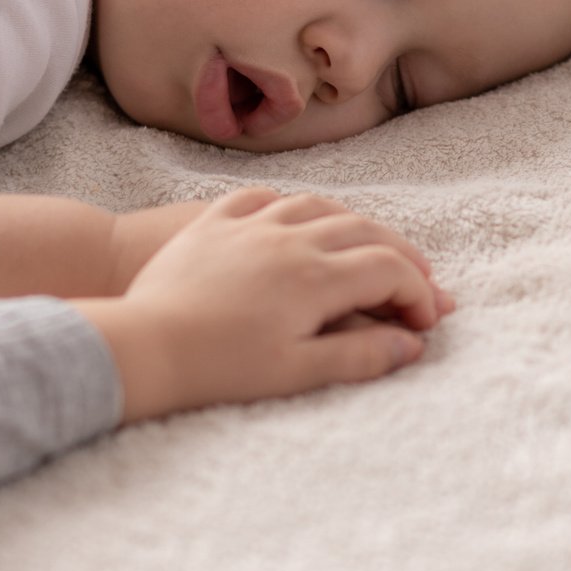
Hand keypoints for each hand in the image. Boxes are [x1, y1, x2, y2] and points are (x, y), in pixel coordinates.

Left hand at [73, 189, 453, 421]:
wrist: (144, 345)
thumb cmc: (220, 368)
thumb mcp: (297, 371)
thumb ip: (360, 356)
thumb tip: (411, 346)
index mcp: (315, 279)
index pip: (389, 270)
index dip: (418, 294)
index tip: (426, 322)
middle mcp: (289, 240)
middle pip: (363, 231)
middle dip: (401, 255)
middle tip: (419, 281)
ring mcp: (250, 226)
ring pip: (317, 205)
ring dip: (353, 223)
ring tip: (369, 243)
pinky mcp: (212, 224)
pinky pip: (260, 198)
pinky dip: (291, 204)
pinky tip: (296, 218)